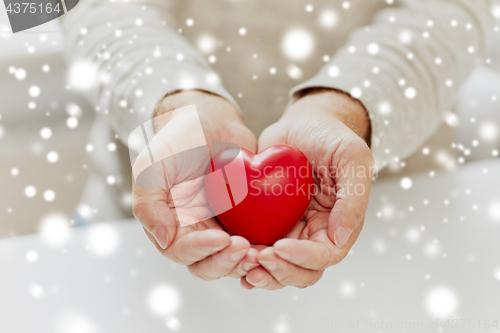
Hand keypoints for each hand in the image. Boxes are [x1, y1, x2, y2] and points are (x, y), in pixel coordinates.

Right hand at [132, 90, 260, 279]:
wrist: (211, 122)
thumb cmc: (178, 141)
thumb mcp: (153, 165)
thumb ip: (148, 202)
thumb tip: (163, 239)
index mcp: (170, 225)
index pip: (182, 251)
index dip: (202, 250)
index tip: (223, 238)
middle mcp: (195, 232)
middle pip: (209, 264)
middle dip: (227, 262)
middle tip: (246, 248)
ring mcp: (221, 228)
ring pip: (233, 259)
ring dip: (246, 261)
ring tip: (262, 251)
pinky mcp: (245, 220)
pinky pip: (254, 241)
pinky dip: (263, 246)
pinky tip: (277, 242)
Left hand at [241, 88, 373, 289]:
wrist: (301, 125)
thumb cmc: (329, 136)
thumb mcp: (351, 157)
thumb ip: (353, 196)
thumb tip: (341, 238)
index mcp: (337, 225)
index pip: (324, 256)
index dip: (302, 258)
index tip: (279, 247)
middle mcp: (314, 234)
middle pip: (300, 271)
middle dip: (279, 271)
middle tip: (257, 258)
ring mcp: (290, 231)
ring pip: (277, 267)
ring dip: (262, 272)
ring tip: (243, 262)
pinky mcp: (267, 223)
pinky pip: (257, 248)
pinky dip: (246, 259)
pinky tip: (232, 257)